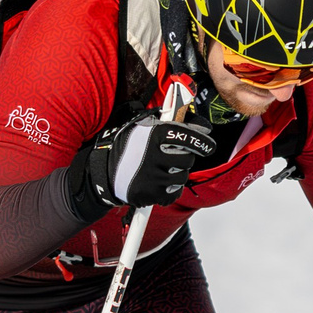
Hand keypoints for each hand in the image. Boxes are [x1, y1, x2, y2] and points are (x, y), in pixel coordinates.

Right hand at [72, 111, 216, 214]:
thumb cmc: (127, 147)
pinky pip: (174, 193)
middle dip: (183, 157)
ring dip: (175, 174)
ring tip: (158, 170)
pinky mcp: (152, 194)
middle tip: (170, 157)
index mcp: (156, 134)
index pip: (192, 138)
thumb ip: (168, 120)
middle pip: (188, 159)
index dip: (203, 142)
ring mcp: (154, 176)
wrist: (104, 172)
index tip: (208, 146)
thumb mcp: (143, 125)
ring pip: (182, 176)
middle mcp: (156, 155)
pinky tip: (156, 182)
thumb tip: (193, 117)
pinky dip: (169, 189)